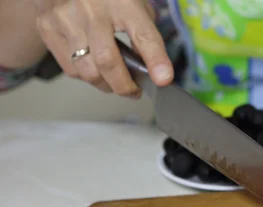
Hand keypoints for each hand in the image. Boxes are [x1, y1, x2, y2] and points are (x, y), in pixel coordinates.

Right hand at [33, 0, 172, 96]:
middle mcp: (91, 8)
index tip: (163, 80)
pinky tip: (93, 66)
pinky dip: (86, 76)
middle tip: (133, 91)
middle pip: (108, 61)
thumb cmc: (109, 1)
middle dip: (123, 86)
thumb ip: (145, 39)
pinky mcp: (47, 27)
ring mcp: (65, 17)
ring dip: (105, 85)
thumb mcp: (135, 10)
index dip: (155, 60)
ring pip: (87, 71)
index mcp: (122, 2)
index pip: (143, 34)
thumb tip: (154, 74)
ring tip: (114, 80)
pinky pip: (71, 68)